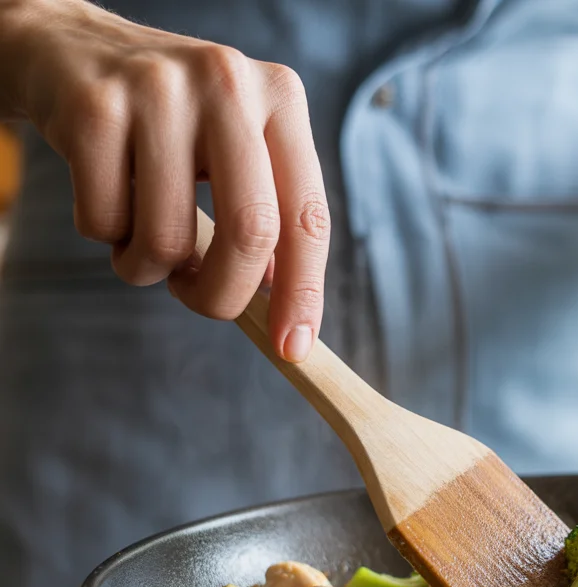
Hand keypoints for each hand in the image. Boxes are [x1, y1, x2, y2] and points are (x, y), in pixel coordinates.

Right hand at [2, 0, 328, 360]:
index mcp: (281, 100)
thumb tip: (286, 307)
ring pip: (168, 238)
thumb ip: (269, 215)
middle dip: (222, 293)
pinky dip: (104, 236)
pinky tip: (106, 197)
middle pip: (250, 232)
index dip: (304, 291)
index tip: (294, 347)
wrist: (70, 50)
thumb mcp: (236, 151)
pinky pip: (105, 223)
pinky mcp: (93, 108)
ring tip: (141, 236)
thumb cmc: (170, 124)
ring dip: (149, 267)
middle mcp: (229, 84)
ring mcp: (159, 90)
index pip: (308, 216)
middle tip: (198, 301)